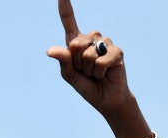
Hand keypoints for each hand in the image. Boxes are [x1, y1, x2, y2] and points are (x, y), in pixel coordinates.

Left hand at [47, 0, 133, 116]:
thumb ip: (62, 61)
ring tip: (95, 73)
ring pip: (87, 54)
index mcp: (76, 42)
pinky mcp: (117, 51)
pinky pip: (101, 60)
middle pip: (75, 44)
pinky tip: (105, 74)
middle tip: (85, 71)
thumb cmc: (86, 85)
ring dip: (88, 69)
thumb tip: (51, 51)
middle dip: (77, 63)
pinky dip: (99, 72)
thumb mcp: (69, 75)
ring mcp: (105, 43)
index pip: (69, 21)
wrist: (105, 99)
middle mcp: (91, 39)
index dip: (65, 8)